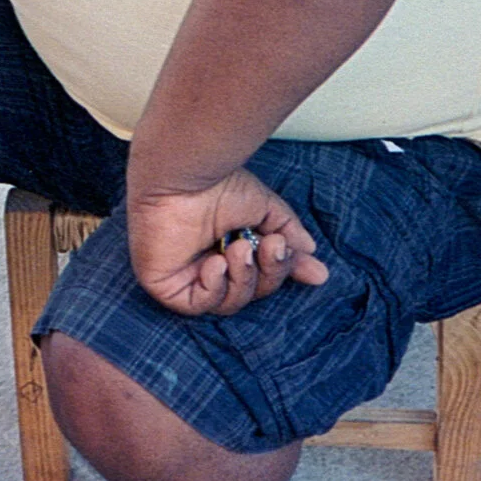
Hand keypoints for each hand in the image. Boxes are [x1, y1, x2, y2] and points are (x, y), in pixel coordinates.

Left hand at [124, 168, 330, 316]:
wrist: (184, 174)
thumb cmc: (218, 184)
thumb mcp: (266, 213)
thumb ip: (289, 240)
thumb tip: (317, 273)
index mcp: (227, 247)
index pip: (260, 275)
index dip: (282, 272)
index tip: (310, 267)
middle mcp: (205, 263)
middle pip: (249, 292)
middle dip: (268, 272)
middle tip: (270, 245)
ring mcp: (184, 276)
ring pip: (227, 303)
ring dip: (242, 277)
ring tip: (238, 247)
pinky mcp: (163, 284)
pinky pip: (196, 306)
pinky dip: (213, 288)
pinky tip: (214, 262)